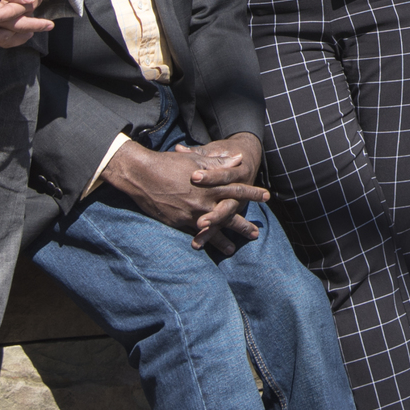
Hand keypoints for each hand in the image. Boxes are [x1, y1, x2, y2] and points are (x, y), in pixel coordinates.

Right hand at [106, 139, 268, 249]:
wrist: (142, 175)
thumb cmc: (169, 163)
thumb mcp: (197, 160)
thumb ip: (219, 163)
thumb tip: (238, 160)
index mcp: (210, 185)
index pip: (236, 190)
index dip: (252, 193)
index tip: (267, 197)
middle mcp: (203, 201)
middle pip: (229, 215)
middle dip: (243, 225)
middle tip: (256, 234)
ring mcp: (191, 214)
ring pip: (213, 230)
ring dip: (224, 240)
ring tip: (233, 249)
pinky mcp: (178, 222)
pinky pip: (194, 233)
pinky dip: (203, 241)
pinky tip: (207, 248)